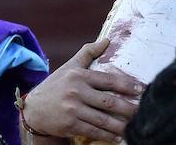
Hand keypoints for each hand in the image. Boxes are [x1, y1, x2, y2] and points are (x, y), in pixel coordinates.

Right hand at [21, 38, 142, 140]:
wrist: (34, 109)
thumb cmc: (56, 85)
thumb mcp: (70, 66)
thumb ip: (88, 52)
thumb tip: (107, 40)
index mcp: (79, 76)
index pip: (108, 80)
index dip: (126, 85)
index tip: (140, 90)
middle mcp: (76, 92)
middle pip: (108, 102)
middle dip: (127, 108)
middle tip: (141, 112)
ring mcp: (73, 110)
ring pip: (102, 119)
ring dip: (120, 126)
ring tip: (133, 127)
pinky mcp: (69, 125)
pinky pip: (93, 131)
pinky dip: (106, 136)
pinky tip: (117, 138)